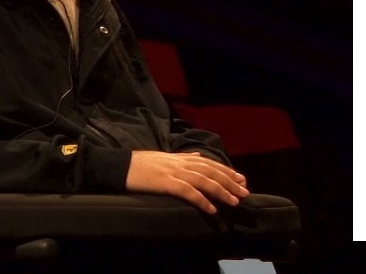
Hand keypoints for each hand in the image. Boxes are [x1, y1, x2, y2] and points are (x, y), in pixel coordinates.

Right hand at [125, 150, 249, 213]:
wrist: (121, 166)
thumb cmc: (141, 164)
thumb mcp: (164, 157)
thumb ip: (182, 158)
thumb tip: (198, 156)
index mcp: (181, 158)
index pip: (209, 163)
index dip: (226, 170)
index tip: (240, 179)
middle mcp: (181, 163)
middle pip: (211, 171)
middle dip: (230, 182)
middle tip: (245, 192)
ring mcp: (174, 172)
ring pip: (204, 180)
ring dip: (221, 191)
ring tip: (234, 201)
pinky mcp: (166, 183)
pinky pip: (188, 192)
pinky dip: (201, 200)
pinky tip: (211, 209)